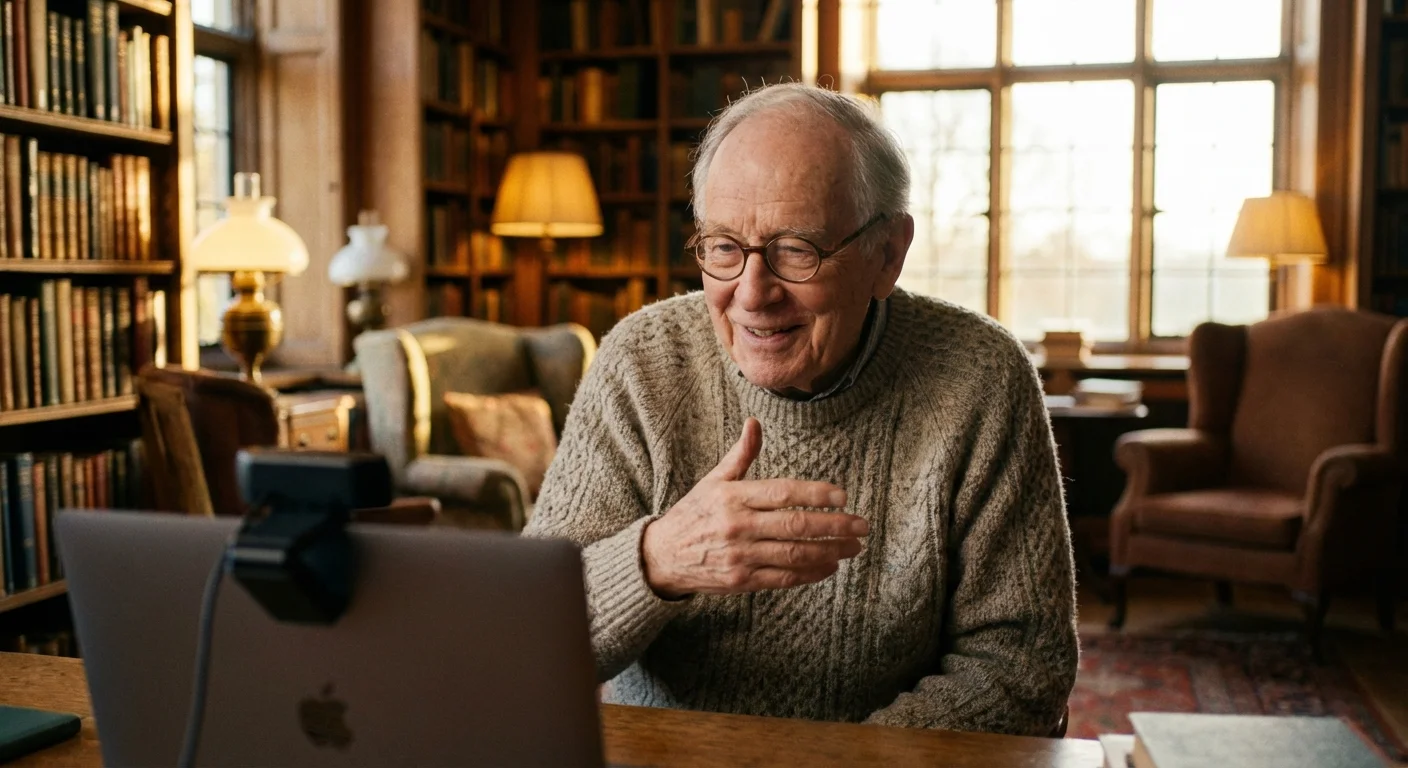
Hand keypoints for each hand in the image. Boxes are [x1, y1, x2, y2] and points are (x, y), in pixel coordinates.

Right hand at [641, 418, 868, 598]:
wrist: (661, 556)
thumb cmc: (693, 513)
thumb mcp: (713, 481)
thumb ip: (740, 455)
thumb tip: (754, 422)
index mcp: (733, 497)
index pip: (783, 493)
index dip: (815, 494)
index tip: (842, 495)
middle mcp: (738, 526)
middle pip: (795, 525)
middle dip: (835, 526)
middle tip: (861, 525)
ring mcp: (740, 556)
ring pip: (794, 554)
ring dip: (830, 551)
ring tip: (853, 547)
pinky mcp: (741, 581)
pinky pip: (783, 578)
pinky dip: (810, 573)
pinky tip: (830, 566)